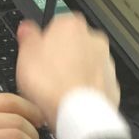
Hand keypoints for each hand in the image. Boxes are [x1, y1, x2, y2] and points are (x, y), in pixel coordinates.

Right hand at [15, 15, 118, 130]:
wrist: (77, 114)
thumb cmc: (51, 84)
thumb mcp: (25, 55)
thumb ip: (28, 36)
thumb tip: (27, 28)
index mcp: (71, 25)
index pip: (55, 24)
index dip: (44, 41)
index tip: (36, 54)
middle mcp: (93, 39)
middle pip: (73, 43)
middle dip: (62, 55)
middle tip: (45, 73)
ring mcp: (105, 61)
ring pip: (85, 63)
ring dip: (74, 72)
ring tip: (57, 90)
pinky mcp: (112, 83)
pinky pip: (94, 81)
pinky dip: (85, 88)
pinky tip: (71, 99)